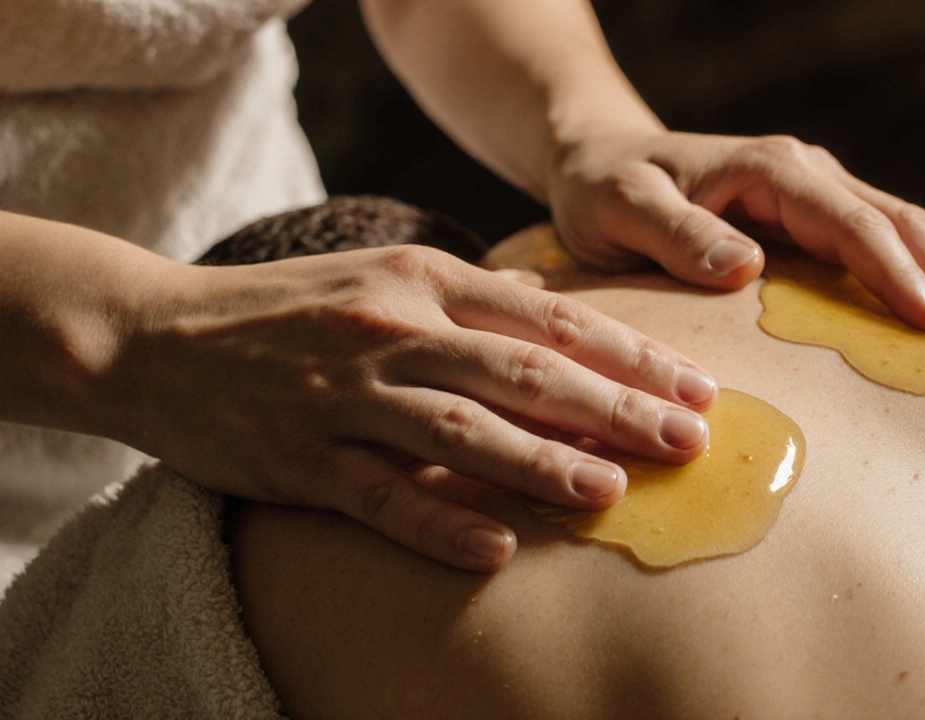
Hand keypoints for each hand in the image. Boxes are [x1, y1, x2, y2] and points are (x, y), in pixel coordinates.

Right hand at [117, 245, 716, 570]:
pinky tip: (496, 550)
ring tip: (609, 490)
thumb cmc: (292, 308)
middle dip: (613, 406)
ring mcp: (343, 395)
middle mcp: (391, 329)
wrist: (156, 334)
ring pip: (458, 432)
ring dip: (539, 462)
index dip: (627, 352)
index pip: (547, 317)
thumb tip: (555, 307)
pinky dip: (438, 523)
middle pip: (520, 371)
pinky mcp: (298, 457)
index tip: (694, 382)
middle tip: (686, 440)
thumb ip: (472, 293)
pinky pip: (378, 497)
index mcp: (422, 278)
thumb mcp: (385, 272)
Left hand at [547, 130, 924, 337]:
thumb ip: (677, 235)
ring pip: (903, 227)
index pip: (851, 224)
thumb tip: (746, 267)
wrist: (600, 161)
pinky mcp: (815, 213)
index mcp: (767, 169)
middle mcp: (803, 171)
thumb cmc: (604, 191)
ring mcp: (815, 189)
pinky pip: (883, 239)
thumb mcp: (621, 209)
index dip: (898, 275)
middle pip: (897, 221)